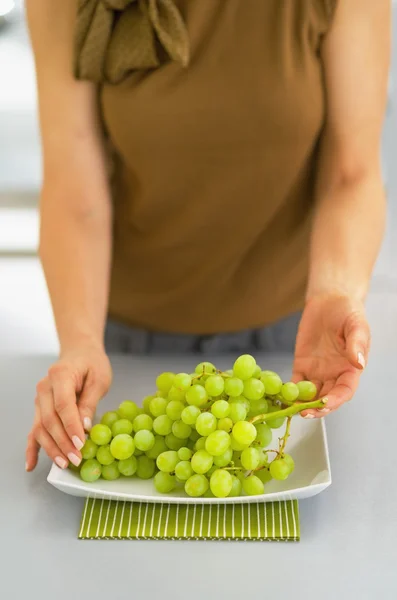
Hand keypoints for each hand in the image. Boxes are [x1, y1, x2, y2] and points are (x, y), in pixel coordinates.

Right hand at [26, 344, 111, 470]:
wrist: (79, 352)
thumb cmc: (91, 363)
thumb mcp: (99, 379)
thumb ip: (90, 402)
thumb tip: (84, 427)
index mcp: (60, 375)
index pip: (63, 405)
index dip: (71, 426)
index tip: (81, 444)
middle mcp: (44, 388)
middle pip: (49, 420)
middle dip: (62, 442)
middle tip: (76, 459)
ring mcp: (39, 399)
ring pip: (40, 428)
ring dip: (51, 448)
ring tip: (64, 464)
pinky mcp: (39, 409)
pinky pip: (33, 430)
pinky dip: (32, 448)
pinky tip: (31, 465)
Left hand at [292, 294, 369, 417]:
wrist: (330, 300)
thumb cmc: (348, 312)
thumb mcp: (356, 325)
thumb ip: (356, 344)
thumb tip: (357, 363)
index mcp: (351, 369)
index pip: (344, 391)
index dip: (335, 400)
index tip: (324, 403)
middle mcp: (334, 375)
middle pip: (326, 398)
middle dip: (315, 408)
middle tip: (303, 413)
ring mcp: (318, 372)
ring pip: (309, 395)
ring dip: (301, 405)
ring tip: (290, 409)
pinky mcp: (302, 365)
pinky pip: (295, 383)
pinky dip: (288, 392)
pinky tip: (281, 396)